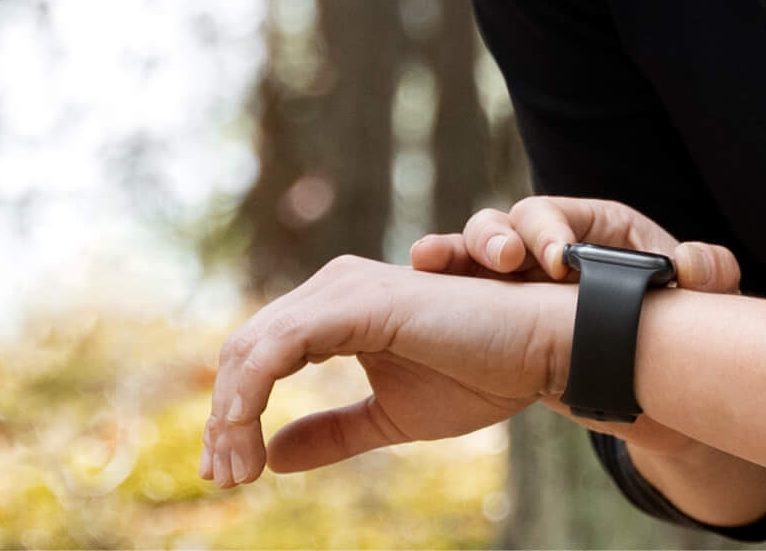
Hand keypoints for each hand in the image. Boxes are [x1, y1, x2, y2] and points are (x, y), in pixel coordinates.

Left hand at [197, 255, 556, 489]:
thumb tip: (275, 456)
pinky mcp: (360, 304)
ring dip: (231, 413)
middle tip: (223, 478)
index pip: (261, 354)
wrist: (542, 347)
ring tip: (235, 470)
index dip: (234, 413)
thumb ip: (334, 433)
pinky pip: (280, 348)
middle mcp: (335, 287)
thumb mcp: (391, 417)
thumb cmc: (483, 372)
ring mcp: (345, 290)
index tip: (230, 472)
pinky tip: (252, 440)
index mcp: (339, 309)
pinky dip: (252, 395)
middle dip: (224, 418)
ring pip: (252, 348)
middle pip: (245, 349)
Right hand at [408, 194, 742, 455]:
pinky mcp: (490, 306)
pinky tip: (413, 277)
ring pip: (471, 250)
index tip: (559, 263)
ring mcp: (511, 275)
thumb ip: (708, 272)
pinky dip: (432, 280)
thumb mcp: (696, 289)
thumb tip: (695, 264)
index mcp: (589, 227)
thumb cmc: (666, 306)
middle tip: (505, 263)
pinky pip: (452, 286)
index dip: (551, 233)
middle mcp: (543, 242)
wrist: (641, 355)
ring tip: (429, 260)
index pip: (557, 216)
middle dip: (498, 239)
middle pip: (506, 224)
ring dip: (452, 253)